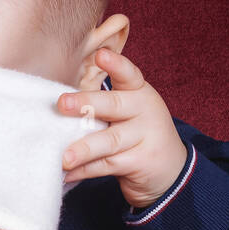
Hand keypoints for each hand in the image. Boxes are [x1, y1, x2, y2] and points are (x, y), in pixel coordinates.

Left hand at [57, 48, 188, 208]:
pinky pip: (106, 166)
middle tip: (62, 104)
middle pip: (114, 106)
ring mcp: (144, 137)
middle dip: (87, 104)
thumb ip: (103, 104)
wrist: (170, 169)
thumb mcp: (129, 111)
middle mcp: (144, 111)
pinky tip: (66, 174)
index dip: (115, 65)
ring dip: (84, 149)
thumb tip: (59, 106)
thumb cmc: (136, 132)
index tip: (101, 55)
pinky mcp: (140, 162)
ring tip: (64, 157)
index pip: (128, 74)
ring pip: (109, 141)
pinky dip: (84, 170)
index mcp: (138, 92)